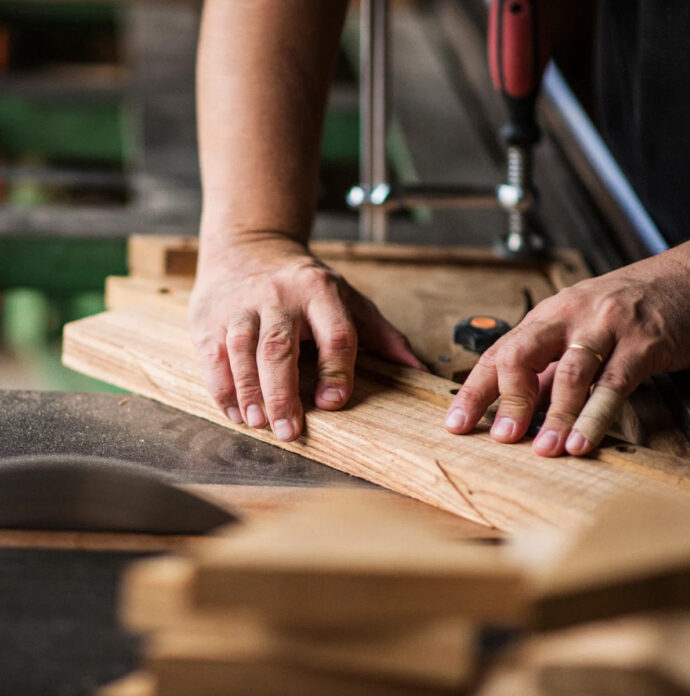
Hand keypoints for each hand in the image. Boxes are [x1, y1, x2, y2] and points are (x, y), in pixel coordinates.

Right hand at [189, 232, 424, 441]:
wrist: (249, 248)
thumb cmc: (306, 285)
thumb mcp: (348, 299)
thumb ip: (382, 335)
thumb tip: (419, 371)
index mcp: (320, 292)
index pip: (334, 333)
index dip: (336, 370)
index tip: (332, 403)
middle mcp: (279, 297)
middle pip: (279, 347)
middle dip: (283, 392)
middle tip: (290, 431)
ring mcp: (242, 306)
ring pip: (241, 350)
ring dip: (249, 391)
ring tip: (258, 423)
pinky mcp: (211, 318)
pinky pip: (213, 356)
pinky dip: (223, 387)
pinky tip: (235, 411)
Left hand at [445, 243, 689, 455]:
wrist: (685, 279)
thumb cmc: (626, 308)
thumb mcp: (577, 331)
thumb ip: (549, 371)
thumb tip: (517, 410)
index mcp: (546, 316)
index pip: (498, 354)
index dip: (475, 390)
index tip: (457, 422)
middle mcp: (568, 317)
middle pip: (520, 355)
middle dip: (506, 399)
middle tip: (500, 437)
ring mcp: (604, 328)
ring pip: (568, 374)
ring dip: (552, 416)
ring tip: (544, 449)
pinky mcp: (642, 344)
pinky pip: (612, 384)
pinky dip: (594, 416)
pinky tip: (581, 440)